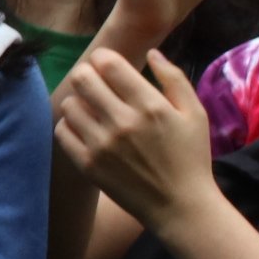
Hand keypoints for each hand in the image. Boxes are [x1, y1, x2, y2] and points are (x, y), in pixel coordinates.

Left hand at [56, 46, 220, 237]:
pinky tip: (85, 129)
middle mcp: (122, 122)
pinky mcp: (88, 164)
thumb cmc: (191, 157)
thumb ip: (174, 79)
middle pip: (81, 78)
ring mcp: (102, 144)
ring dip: (79, 101)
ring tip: (93, 110)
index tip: (108, 67)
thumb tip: (151, 52)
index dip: (104, 59)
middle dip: (88, 75)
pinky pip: (62, 131)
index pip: (107, 63)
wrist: (180, 206)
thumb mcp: (195, 113)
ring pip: (69, 104)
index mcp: (150, 105)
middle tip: (96, 84)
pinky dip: (70, 125)